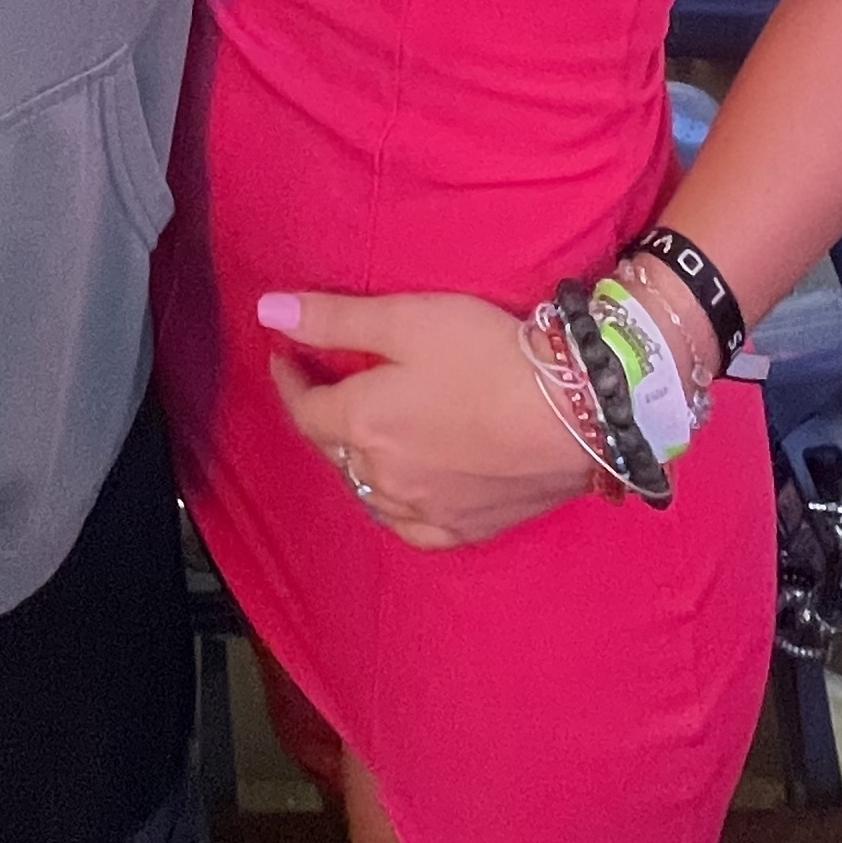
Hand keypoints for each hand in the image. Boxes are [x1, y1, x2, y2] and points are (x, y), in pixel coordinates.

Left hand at [258, 288, 592, 550]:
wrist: (575, 414)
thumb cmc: (487, 355)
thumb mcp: (406, 318)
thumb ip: (334, 319)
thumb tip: (266, 313)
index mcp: (363, 423)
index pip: (306, 409)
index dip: (290, 381)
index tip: (284, 358)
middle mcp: (383, 476)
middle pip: (334, 450)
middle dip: (321, 418)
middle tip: (323, 388)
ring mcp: (425, 510)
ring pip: (367, 492)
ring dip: (354, 462)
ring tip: (359, 436)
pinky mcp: (466, 529)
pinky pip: (411, 528)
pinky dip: (394, 507)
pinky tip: (401, 496)